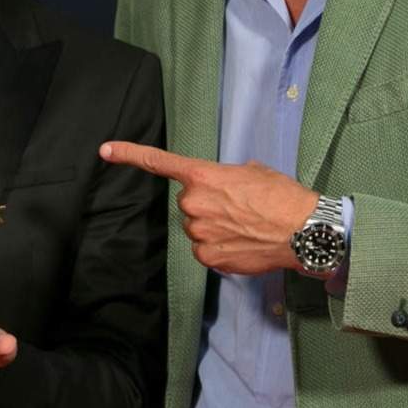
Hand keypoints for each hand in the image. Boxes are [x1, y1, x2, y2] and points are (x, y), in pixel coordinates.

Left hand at [100, 140, 317, 275]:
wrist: (302, 230)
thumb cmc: (282, 196)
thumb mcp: (253, 171)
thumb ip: (227, 176)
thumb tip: (226, 187)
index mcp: (203, 176)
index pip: (159, 163)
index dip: (129, 154)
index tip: (105, 150)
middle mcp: (194, 203)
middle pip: (189, 202)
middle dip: (208, 203)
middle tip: (238, 205)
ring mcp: (198, 232)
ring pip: (197, 227)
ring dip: (214, 226)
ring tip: (245, 225)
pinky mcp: (207, 257)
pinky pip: (205, 248)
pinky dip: (219, 246)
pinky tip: (242, 242)